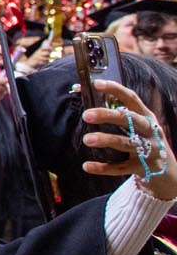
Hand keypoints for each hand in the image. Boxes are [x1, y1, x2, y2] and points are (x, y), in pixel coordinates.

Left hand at [83, 78, 176, 199]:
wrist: (168, 171)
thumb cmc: (144, 141)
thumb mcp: (137, 125)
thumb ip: (118, 113)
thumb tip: (86, 97)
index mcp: (146, 117)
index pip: (132, 99)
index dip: (115, 90)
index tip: (96, 84)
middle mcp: (150, 131)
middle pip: (130, 120)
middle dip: (108, 116)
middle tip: (86, 115)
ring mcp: (149, 150)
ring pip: (127, 143)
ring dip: (107, 140)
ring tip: (87, 139)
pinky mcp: (144, 167)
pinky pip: (122, 167)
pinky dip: (104, 167)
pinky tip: (86, 166)